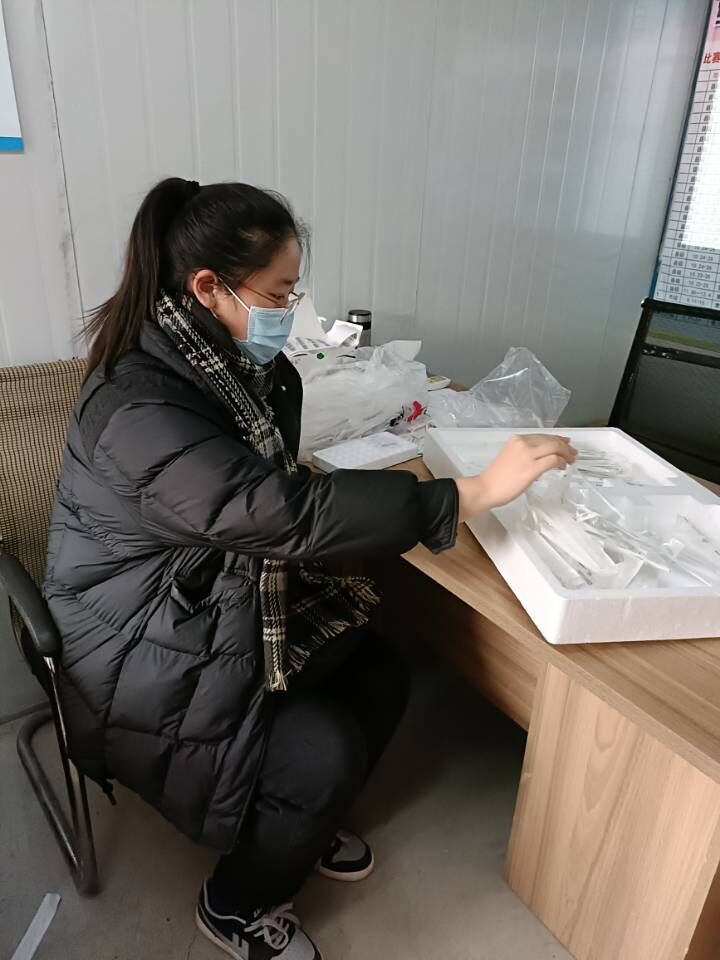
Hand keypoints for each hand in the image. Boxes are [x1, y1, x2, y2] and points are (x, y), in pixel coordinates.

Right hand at [456, 434, 576, 521]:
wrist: (485, 488)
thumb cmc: (495, 478)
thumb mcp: (510, 458)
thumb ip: (525, 454)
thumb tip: (541, 458)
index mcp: (516, 440)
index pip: (542, 436)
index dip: (556, 439)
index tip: (565, 443)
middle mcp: (523, 443)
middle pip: (551, 440)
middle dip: (565, 446)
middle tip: (572, 453)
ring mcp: (528, 455)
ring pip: (555, 448)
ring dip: (566, 453)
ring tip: (571, 459)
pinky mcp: (533, 468)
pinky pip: (553, 460)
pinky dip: (561, 462)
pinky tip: (562, 466)